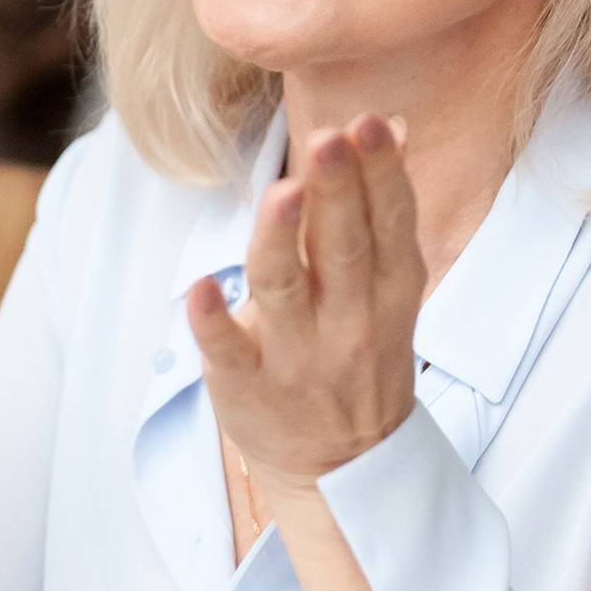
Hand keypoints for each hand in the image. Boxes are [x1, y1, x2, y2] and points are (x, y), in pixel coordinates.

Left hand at [188, 114, 422, 491]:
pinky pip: (229, 351)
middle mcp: (348, 320)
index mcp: (387, 287)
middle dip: (336, 191)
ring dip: (282, 240)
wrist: (342, 466)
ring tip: (282, 194)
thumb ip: (381, 209)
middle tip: (328, 138)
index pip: (388, 221)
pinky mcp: (247, 385)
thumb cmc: (359, 353)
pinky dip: (214, 321)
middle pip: (341, 246)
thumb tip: (390, 125)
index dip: (380, 173)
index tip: (370, 123)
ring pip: (285, 289)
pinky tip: (199, 289)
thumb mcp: (388, 286)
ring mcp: (296, 356)